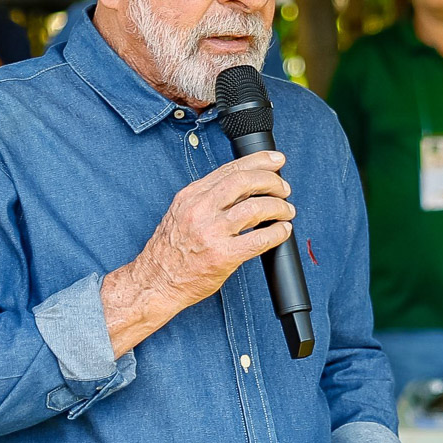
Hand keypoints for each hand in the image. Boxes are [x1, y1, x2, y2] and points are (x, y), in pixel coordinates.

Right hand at [101, 151, 295, 354]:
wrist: (156, 281)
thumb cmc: (171, 250)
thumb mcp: (183, 212)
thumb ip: (209, 197)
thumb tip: (246, 186)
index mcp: (191, 195)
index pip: (230, 169)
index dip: (259, 161)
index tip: (276, 160)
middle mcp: (200, 209)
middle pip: (244, 182)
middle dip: (271, 181)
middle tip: (284, 188)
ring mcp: (211, 232)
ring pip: (255, 208)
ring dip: (278, 206)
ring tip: (287, 210)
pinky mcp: (222, 256)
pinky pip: (258, 239)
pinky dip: (277, 232)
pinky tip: (282, 231)